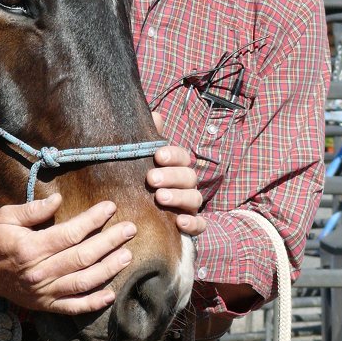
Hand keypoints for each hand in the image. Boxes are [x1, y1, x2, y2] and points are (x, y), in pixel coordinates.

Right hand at [0, 193, 137, 314]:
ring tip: (127, 255)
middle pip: (82, 257)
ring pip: (82, 282)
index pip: (69, 233)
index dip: (93, 220)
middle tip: (129, 229)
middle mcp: (39, 273)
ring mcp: (43, 292)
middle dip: (109, 242)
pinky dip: (93, 303)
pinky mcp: (45, 305)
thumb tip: (57, 200)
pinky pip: (72, 307)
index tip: (110, 207)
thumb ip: (32, 209)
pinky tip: (111, 293)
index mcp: (29, 248)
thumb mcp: (5, 217)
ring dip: (108, 269)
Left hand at [147, 112, 205, 235]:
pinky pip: (199, 225)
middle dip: (171, 176)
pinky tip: (179, 223)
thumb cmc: (144, 184)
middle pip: (188, 176)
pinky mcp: (191, 225)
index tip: (157, 156)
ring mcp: (190, 205)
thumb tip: (154, 115)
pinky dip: (193, 223)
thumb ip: (148, 140)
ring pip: (194, 198)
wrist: (145, 218)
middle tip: (151, 179)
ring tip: (160, 198)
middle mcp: (186, 185)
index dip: (172, 155)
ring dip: (179, 197)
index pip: (182, 156)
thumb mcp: (142, 162)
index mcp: (176, 167)